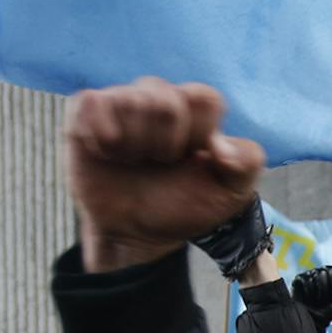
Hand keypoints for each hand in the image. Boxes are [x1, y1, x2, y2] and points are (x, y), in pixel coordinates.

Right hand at [63, 77, 266, 269]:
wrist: (136, 234)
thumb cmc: (182, 207)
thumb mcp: (230, 194)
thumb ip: (247, 163)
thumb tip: (222, 145)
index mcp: (196, 113)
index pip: (205, 98)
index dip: (197, 133)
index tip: (192, 159)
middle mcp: (158, 100)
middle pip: (165, 99)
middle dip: (165, 144)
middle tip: (159, 164)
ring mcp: (120, 104)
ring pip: (129, 101)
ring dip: (134, 144)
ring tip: (133, 162)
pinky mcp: (84, 115)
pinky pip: (90, 103)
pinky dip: (100, 134)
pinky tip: (106, 153)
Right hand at [291, 264, 331, 326]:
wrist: (313, 321)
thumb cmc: (330, 311)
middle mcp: (324, 270)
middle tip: (328, 300)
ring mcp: (311, 273)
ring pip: (320, 275)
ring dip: (322, 293)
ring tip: (319, 301)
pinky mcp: (300, 278)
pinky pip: (308, 281)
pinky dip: (311, 294)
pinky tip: (310, 299)